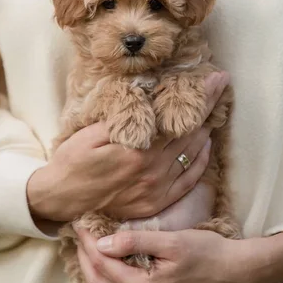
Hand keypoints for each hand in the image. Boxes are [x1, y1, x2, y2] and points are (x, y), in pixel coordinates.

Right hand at [27, 72, 228, 223]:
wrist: (62, 200)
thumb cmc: (72, 162)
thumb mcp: (89, 133)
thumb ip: (122, 120)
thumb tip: (148, 98)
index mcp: (139, 151)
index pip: (179, 117)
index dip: (200, 98)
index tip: (218, 79)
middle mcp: (154, 171)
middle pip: (191, 133)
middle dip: (208, 109)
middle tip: (221, 86)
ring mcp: (157, 190)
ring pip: (193, 155)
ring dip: (207, 131)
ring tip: (214, 111)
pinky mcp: (156, 203)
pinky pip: (188, 181)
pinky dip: (200, 162)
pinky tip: (205, 147)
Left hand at [76, 228, 282, 282]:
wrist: (239, 275)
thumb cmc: (208, 253)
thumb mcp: (171, 240)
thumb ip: (134, 242)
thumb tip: (102, 244)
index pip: (103, 266)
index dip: (88, 244)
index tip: (79, 225)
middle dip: (86, 260)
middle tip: (81, 238)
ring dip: (97, 281)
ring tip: (93, 256)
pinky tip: (115, 280)